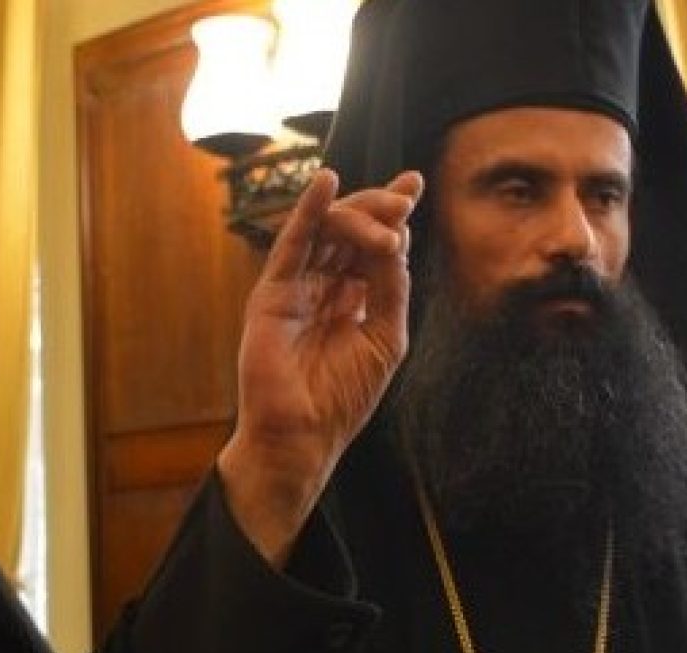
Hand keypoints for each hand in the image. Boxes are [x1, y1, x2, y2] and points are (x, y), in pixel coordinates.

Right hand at [218, 168, 423, 565]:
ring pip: (326, 230)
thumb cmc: (344, 396)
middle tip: (404, 204)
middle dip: (379, 209)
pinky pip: (291, 243)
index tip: (414, 185)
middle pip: (351, 230)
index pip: (372, 244)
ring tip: (387, 221)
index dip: (392, 214)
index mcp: (352, 297)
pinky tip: (326, 183)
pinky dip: (309, 211)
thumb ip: (391, 287)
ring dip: (358, 215)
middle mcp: (324, 286)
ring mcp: (296, 287)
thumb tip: (399, 239)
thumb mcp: (385, 335)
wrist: (304, 434)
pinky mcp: (272, 292)